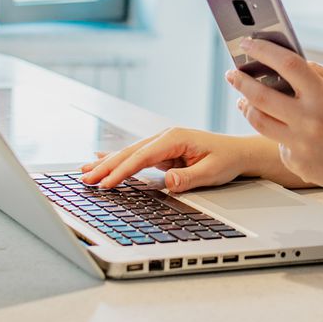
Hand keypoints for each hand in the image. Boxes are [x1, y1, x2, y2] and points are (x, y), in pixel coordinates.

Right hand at [79, 126, 270, 192]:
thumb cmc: (226, 160)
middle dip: (106, 167)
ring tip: (84, 172)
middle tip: (86, 179)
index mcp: (175, 138)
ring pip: (128, 154)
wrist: (238, 152)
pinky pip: (134, 157)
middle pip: (129, 153)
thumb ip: (188, 178)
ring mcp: (161, 144)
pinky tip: (99, 159)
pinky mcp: (161, 152)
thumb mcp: (211, 172)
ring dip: (106, 163)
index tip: (107, 183)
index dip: (123, 171)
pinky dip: (116, 159)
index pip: (142, 156)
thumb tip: (167, 183)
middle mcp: (164, 137)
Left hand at [227, 38, 322, 193]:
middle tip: (232, 74)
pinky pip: (277, 143)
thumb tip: (284, 62)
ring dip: (247, 107)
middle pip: (260, 96)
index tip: (247, 43)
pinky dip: (278, 133)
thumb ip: (317, 74)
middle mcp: (310, 121)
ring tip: (244, 100)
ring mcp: (301, 145)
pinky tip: (286, 131)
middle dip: (240, 81)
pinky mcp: (297, 164)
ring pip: (258, 121)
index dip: (263, 50)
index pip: (287, 64)